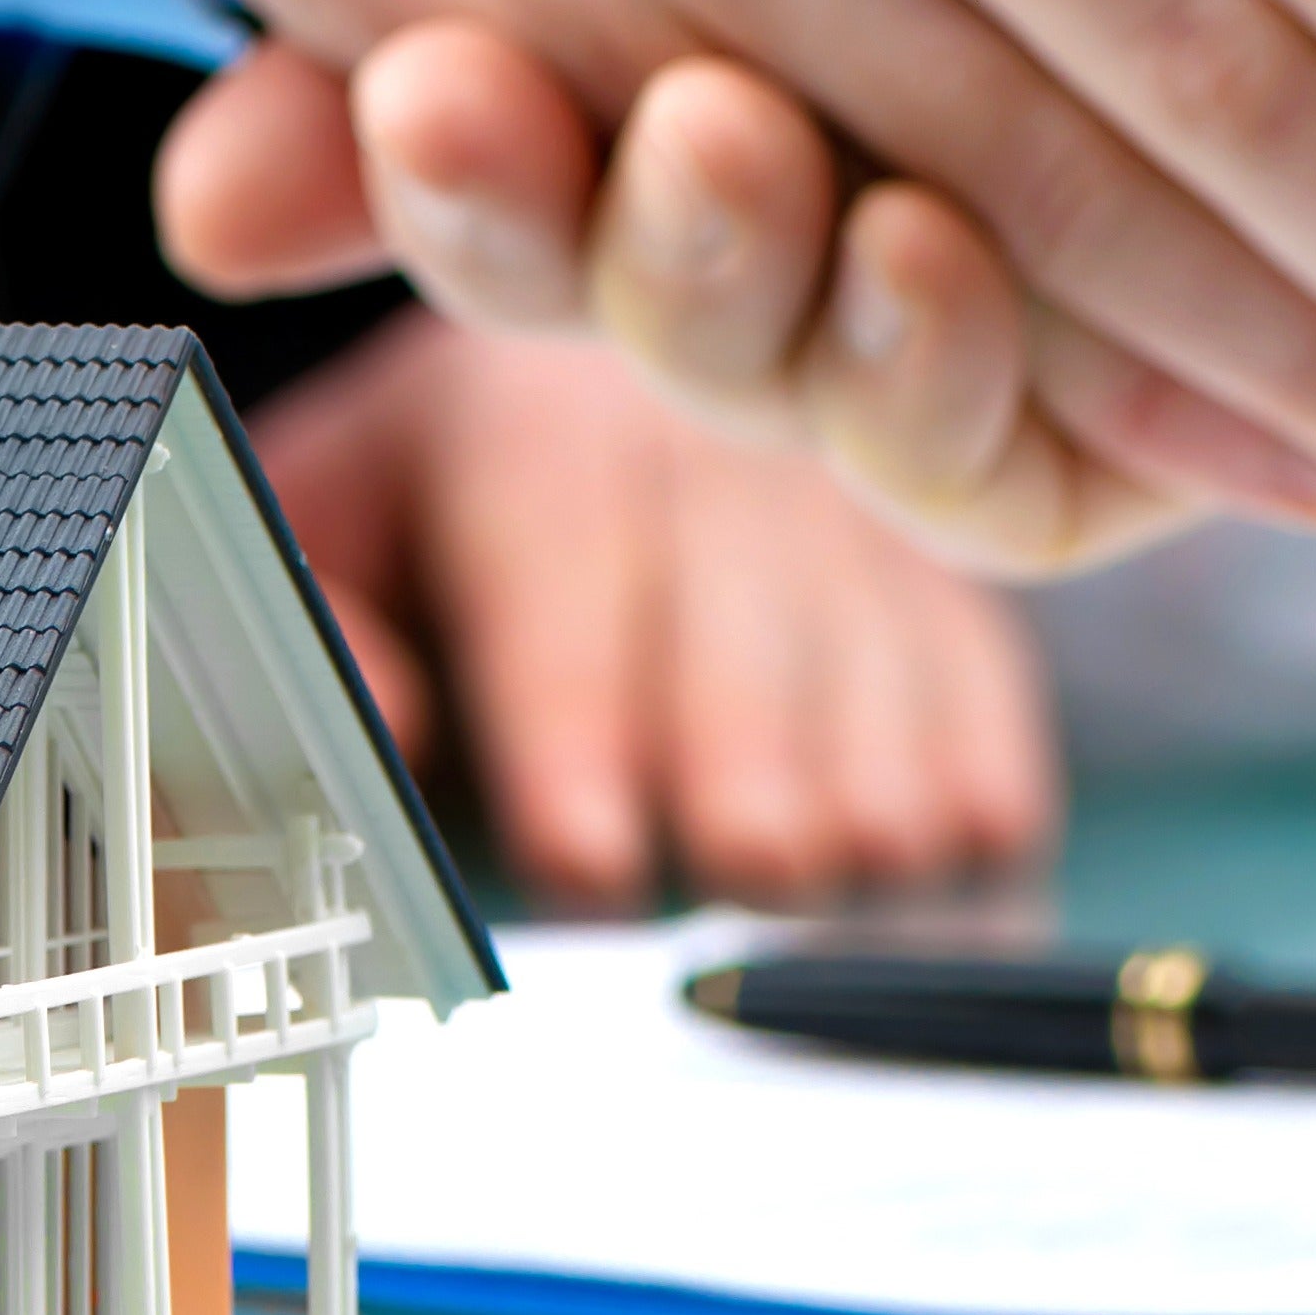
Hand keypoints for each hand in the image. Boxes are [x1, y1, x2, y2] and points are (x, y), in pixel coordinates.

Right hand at [168, 0, 1315, 532]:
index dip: (440, 41)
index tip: (373, 35)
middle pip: (667, 157)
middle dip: (541, 189)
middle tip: (452, 100)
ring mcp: (1087, 175)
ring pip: (800, 319)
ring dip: (708, 296)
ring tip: (703, 160)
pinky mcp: (1224, 340)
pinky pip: (1010, 450)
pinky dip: (940, 408)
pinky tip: (903, 279)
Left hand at [253, 306, 1059, 906]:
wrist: (592, 400)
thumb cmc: (431, 524)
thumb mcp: (327, 539)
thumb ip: (327, 633)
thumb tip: (380, 722)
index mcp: (530, 421)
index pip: (562, 567)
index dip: (574, 721)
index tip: (583, 854)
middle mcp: (712, 440)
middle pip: (748, 632)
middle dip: (748, 776)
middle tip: (745, 886)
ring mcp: (852, 511)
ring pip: (887, 676)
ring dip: (869, 810)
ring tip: (836, 914)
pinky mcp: (953, 587)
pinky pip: (988, 704)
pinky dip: (972, 815)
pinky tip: (936, 913)